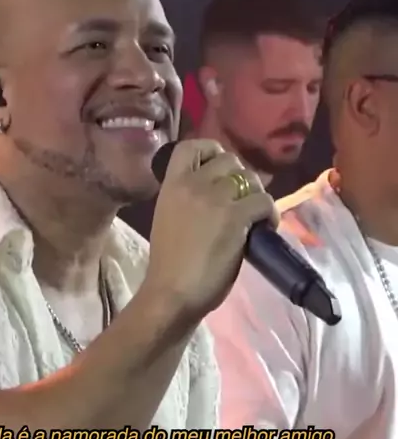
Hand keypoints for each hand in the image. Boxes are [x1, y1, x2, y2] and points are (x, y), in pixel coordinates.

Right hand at [145, 139, 276, 324]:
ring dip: (257, 195)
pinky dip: (270, 213)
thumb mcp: (170, 218)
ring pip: (250, 179)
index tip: (220, 170)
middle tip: (244, 201)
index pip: (191, 146)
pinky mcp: (236, 216)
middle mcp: (193, 184)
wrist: (172, 292)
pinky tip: (266, 228)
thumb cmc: (169, 265)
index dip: (211, 151)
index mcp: (171, 185)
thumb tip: (218, 197)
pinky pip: (264, 201)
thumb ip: (189, 201)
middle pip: (230, 160)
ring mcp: (215, 198)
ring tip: (256, 216)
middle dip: (242, 177)